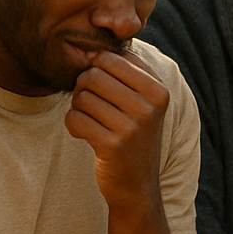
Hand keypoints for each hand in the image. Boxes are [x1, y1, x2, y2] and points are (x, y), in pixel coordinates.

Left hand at [65, 50, 168, 208]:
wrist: (137, 186)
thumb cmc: (133, 137)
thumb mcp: (143, 103)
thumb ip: (125, 73)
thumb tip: (89, 48)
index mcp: (159, 90)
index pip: (111, 58)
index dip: (96, 70)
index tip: (101, 89)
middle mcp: (150, 107)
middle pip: (93, 74)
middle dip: (83, 88)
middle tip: (90, 106)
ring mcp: (133, 127)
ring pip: (82, 96)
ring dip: (78, 108)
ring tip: (91, 122)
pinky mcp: (112, 146)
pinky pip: (75, 119)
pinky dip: (73, 125)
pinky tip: (85, 134)